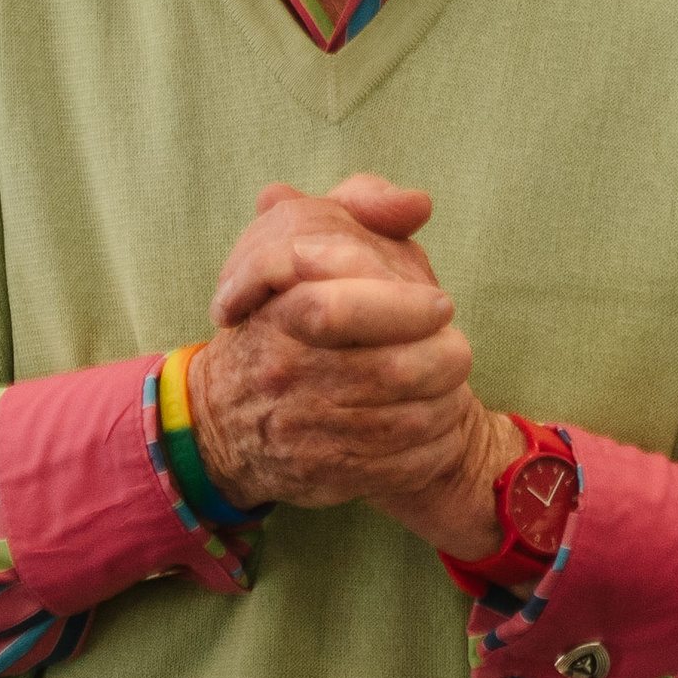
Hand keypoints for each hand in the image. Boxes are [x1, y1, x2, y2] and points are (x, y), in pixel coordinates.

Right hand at [190, 174, 520, 553]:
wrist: (220, 419)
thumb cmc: (281, 319)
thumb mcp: (300, 245)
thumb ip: (358, 206)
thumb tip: (417, 203)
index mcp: (279, 312)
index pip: (336, 308)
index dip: (402, 307)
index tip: (440, 304)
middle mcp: (286, 372)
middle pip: (385, 370)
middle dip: (440, 358)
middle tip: (457, 349)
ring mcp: (303, 428)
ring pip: (401, 422)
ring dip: (444, 403)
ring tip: (453, 384)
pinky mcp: (323, 474)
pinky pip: (397, 468)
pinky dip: (432, 447)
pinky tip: (440, 425)